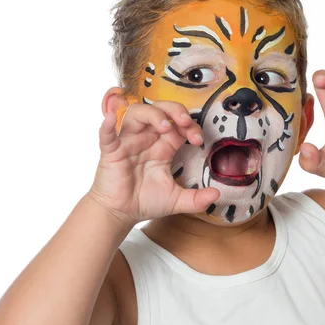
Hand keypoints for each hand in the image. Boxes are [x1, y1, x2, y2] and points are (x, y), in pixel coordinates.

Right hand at [88, 101, 219, 226]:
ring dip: (152, 114)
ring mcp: (128, 143)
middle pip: (160, 110)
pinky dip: (107, 126)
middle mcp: (146, 139)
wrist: (121, 214)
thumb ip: (197, 198)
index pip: (179, 125)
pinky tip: (111, 119)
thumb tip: (217, 194)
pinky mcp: (111, 152)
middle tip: (185, 122)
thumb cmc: (145, 201)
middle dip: (175, 111)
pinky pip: (107, 135)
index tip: (198, 140)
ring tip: (164, 126)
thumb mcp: (176, 200)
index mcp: (163, 146)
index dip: (191, 126)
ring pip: (137, 113)